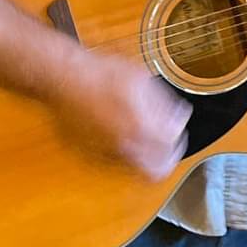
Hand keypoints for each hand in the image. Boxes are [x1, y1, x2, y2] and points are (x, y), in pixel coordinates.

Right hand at [47, 50, 191, 180]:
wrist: (66, 79)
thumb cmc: (101, 74)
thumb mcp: (141, 78)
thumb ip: (164, 101)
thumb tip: (179, 115)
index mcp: (141, 126)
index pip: (172, 143)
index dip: (179, 131)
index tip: (178, 123)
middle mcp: (125, 146)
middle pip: (158, 171)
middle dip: (169, 157)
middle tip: (170, 142)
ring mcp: (108, 153)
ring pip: (138, 172)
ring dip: (149, 160)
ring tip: (149, 139)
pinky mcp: (94, 154)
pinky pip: (120, 165)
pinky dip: (130, 156)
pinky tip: (127, 136)